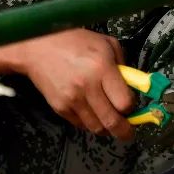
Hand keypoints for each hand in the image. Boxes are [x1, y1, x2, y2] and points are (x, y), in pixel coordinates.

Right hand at [18, 28, 136, 140]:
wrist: (37, 47)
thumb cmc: (75, 41)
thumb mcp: (106, 44)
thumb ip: (124, 67)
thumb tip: (135, 89)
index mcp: (102, 68)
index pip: (125, 103)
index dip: (131, 107)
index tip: (131, 106)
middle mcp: (87, 87)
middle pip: (113, 122)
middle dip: (125, 131)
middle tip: (128, 131)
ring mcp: (72, 99)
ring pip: (97, 128)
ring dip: (106, 127)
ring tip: (108, 118)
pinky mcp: (60, 108)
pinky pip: (81, 125)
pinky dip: (89, 122)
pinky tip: (90, 110)